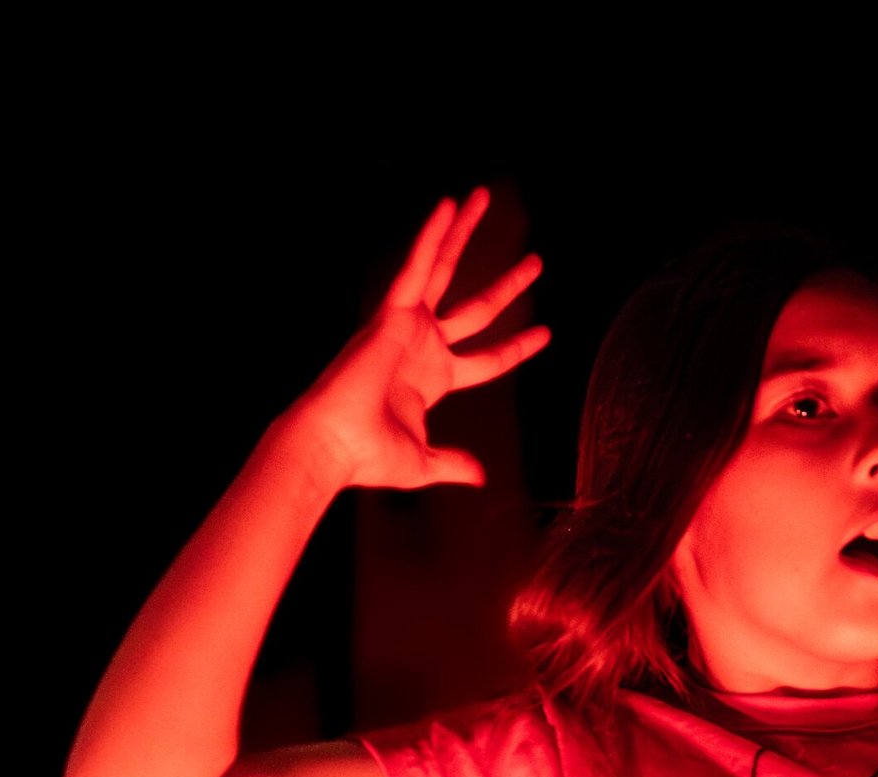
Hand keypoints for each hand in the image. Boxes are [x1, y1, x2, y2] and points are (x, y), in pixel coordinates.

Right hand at [282, 188, 549, 490]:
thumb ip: (453, 464)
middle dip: (507, 285)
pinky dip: (430, 237)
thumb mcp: (424, 463)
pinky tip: (446, 206)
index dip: (515, 346)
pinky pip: (416, 267)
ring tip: (483, 199)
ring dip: (462, 234)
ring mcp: (406, 325)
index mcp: (433, 379)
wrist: (333, 445)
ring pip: (444, 270)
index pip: (485, 359)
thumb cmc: (368, 457)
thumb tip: (480, 476)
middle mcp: (422, 346)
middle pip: (476, 307)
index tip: (544, 332)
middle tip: (536, 262)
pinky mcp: (390, 313)